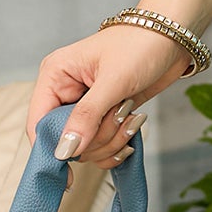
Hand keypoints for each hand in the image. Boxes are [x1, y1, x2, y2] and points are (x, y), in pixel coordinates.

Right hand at [26, 24, 187, 169]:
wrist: (172, 37)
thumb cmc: (141, 45)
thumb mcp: (113, 81)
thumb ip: (87, 116)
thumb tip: (64, 150)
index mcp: (55, 76)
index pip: (38, 123)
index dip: (51, 149)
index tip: (68, 174)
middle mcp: (65, 92)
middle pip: (65, 140)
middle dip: (97, 138)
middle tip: (122, 116)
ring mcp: (85, 106)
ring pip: (86, 146)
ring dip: (112, 139)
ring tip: (132, 115)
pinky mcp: (104, 115)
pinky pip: (102, 145)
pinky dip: (118, 144)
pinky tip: (133, 129)